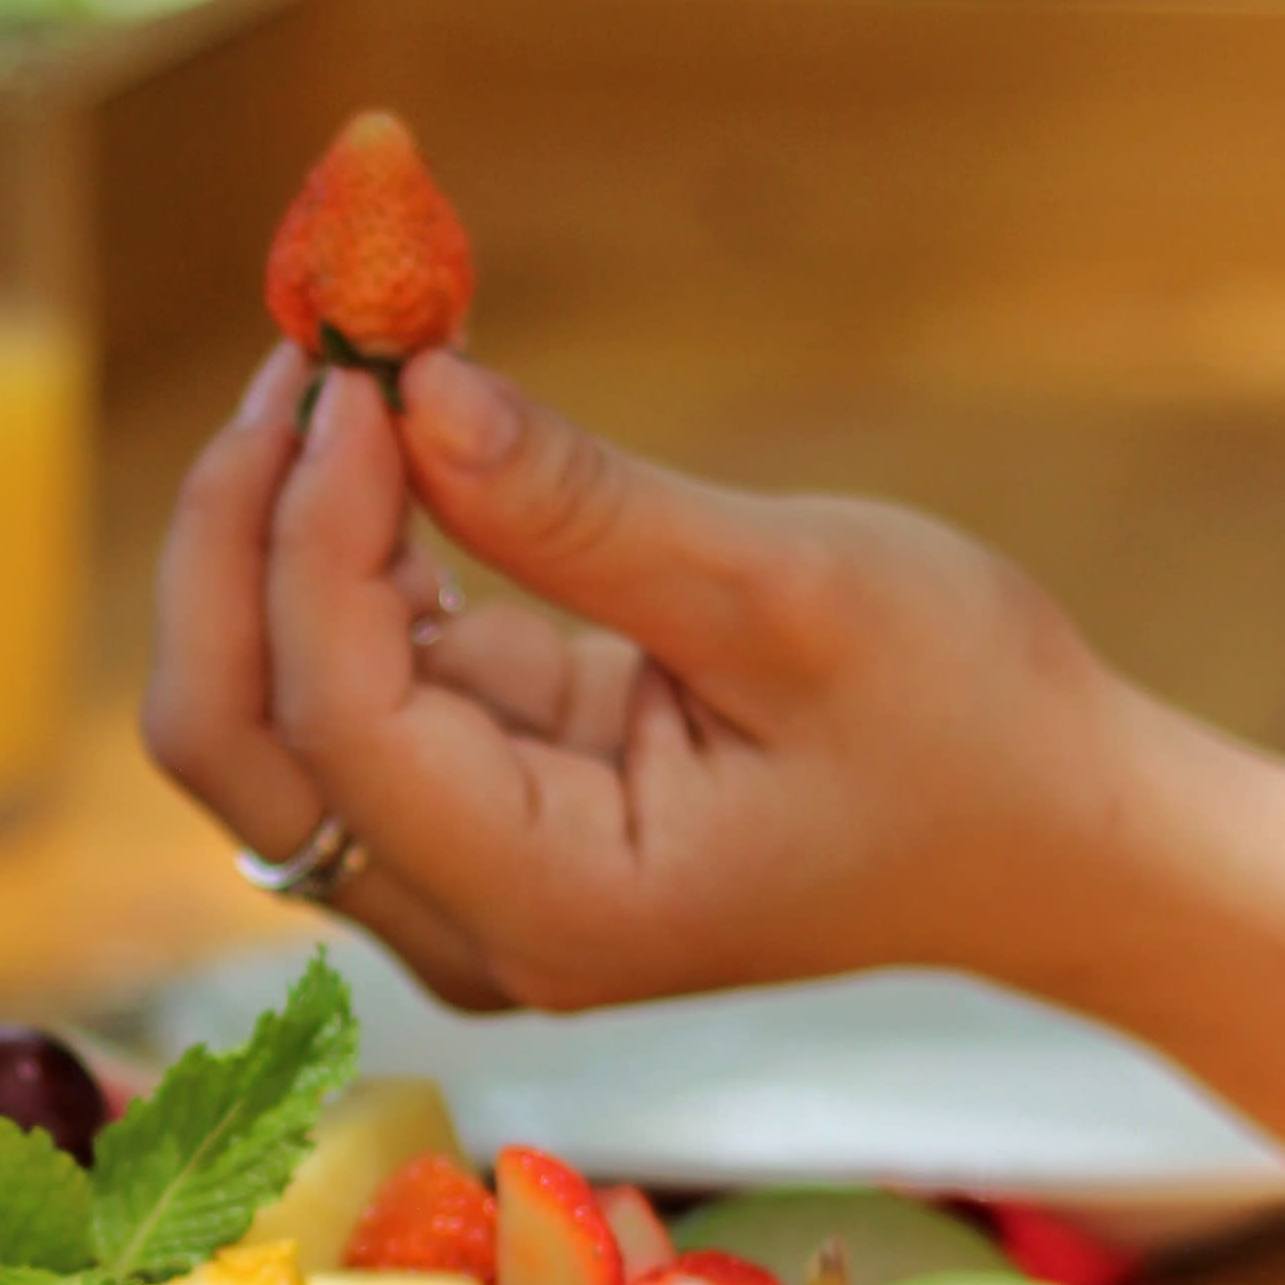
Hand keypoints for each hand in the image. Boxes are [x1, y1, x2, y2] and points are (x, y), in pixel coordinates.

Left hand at [144, 345, 1141, 1015]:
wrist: (1048, 836)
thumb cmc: (965, 725)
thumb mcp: (795, 596)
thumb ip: (583, 510)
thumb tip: (411, 391)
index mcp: (552, 904)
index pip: (338, 721)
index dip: (309, 534)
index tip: (360, 370)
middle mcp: (471, 928)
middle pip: (238, 744)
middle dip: (236, 540)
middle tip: (310, 356)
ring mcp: (460, 887)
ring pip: (264, 723)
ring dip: (269, 544)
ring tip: (343, 372)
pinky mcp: (476, 822)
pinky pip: (346, 696)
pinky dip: (340, 567)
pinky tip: (384, 444)